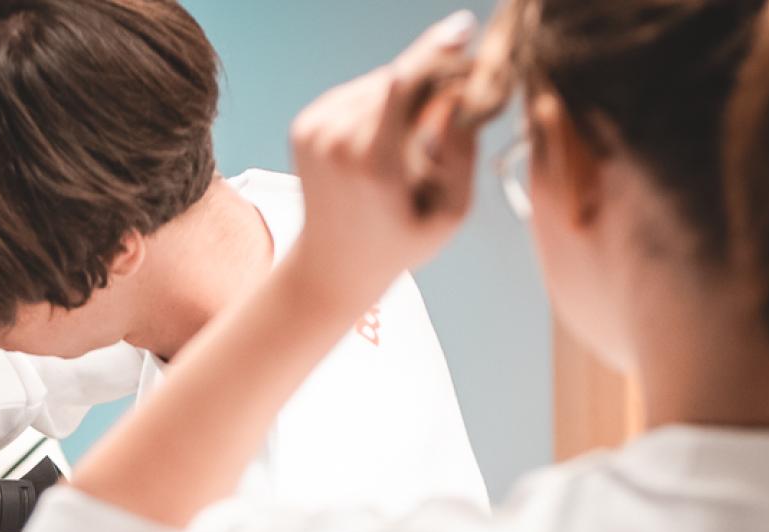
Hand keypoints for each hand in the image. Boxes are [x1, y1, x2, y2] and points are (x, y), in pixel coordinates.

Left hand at [285, 11, 481, 314]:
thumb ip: (462, 150)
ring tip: (410, 143)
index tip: (464, 30)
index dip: (437, 53)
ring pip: (376, 82)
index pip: (404, 83)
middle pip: (395, 77)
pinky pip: (355, 93)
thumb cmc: (401, 242)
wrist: (331, 265)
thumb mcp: (450, 211)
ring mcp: (314, 131)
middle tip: (455, 95)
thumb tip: (462, 92)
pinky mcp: (304, 125)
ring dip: (404, 94)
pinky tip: (383, 142)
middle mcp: (336, 141)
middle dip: (430, 76)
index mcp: (372, 164)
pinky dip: (378, 104)